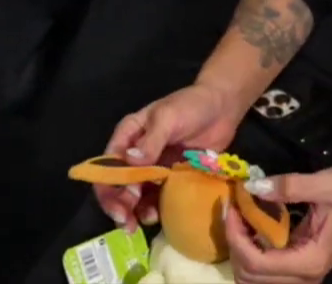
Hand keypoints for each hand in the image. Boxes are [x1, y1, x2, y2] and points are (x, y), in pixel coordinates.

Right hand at [96, 82, 244, 228]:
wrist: (223, 107)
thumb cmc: (192, 106)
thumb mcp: (168, 117)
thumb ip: (151, 140)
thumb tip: (130, 162)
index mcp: (129, 136)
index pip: (108, 166)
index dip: (108, 189)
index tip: (119, 209)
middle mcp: (137, 154)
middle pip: (120, 185)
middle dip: (121, 206)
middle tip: (129, 226)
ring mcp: (155, 168)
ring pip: (138, 195)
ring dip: (137, 211)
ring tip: (148, 221)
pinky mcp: (172, 178)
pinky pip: (159, 197)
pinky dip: (157, 209)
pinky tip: (161, 217)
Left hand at [225, 169, 331, 283]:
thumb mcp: (324, 183)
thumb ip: (289, 186)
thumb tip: (254, 187)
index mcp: (311, 261)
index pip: (258, 263)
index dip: (236, 238)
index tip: (232, 208)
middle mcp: (305, 277)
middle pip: (250, 276)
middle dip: (235, 244)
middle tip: (233, 211)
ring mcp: (300, 277)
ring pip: (252, 278)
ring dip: (239, 250)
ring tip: (239, 220)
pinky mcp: (295, 270)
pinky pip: (261, 271)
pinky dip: (248, 252)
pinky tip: (249, 228)